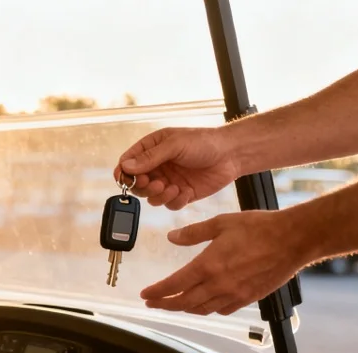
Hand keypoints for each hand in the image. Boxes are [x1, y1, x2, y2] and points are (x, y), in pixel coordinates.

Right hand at [114, 127, 241, 209]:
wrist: (231, 154)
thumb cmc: (204, 142)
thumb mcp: (174, 145)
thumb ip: (150, 157)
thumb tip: (125, 167)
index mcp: (151, 149)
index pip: (127, 163)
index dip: (125, 174)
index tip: (133, 179)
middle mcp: (157, 166)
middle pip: (136, 184)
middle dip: (143, 187)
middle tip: (156, 184)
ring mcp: (168, 181)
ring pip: (151, 197)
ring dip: (159, 196)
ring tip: (173, 188)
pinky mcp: (181, 194)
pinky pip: (169, 204)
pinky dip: (175, 201)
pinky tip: (186, 192)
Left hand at [140, 210, 310, 315]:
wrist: (294, 239)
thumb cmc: (260, 227)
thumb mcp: (221, 223)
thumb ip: (193, 233)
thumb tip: (172, 237)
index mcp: (208, 265)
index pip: (174, 285)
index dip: (157, 292)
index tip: (145, 295)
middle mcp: (219, 284)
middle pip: (184, 302)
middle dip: (165, 304)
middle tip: (154, 303)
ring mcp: (235, 294)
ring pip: (202, 309)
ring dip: (186, 308)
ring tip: (176, 303)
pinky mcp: (249, 298)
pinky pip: (223, 310)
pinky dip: (209, 308)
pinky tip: (206, 303)